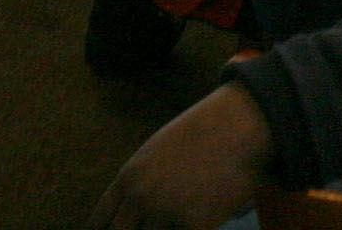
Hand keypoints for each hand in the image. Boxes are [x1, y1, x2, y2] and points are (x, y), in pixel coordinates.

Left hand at [89, 80, 274, 229]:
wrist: (243, 123)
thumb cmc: (205, 132)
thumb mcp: (158, 150)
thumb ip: (140, 180)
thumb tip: (132, 209)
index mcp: (128, 178)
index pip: (99, 222)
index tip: (124, 228)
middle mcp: (140, 198)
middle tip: (153, 225)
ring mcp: (166, 213)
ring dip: (165, 229)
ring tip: (180, 216)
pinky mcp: (195, 224)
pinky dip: (191, 229)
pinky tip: (202, 218)